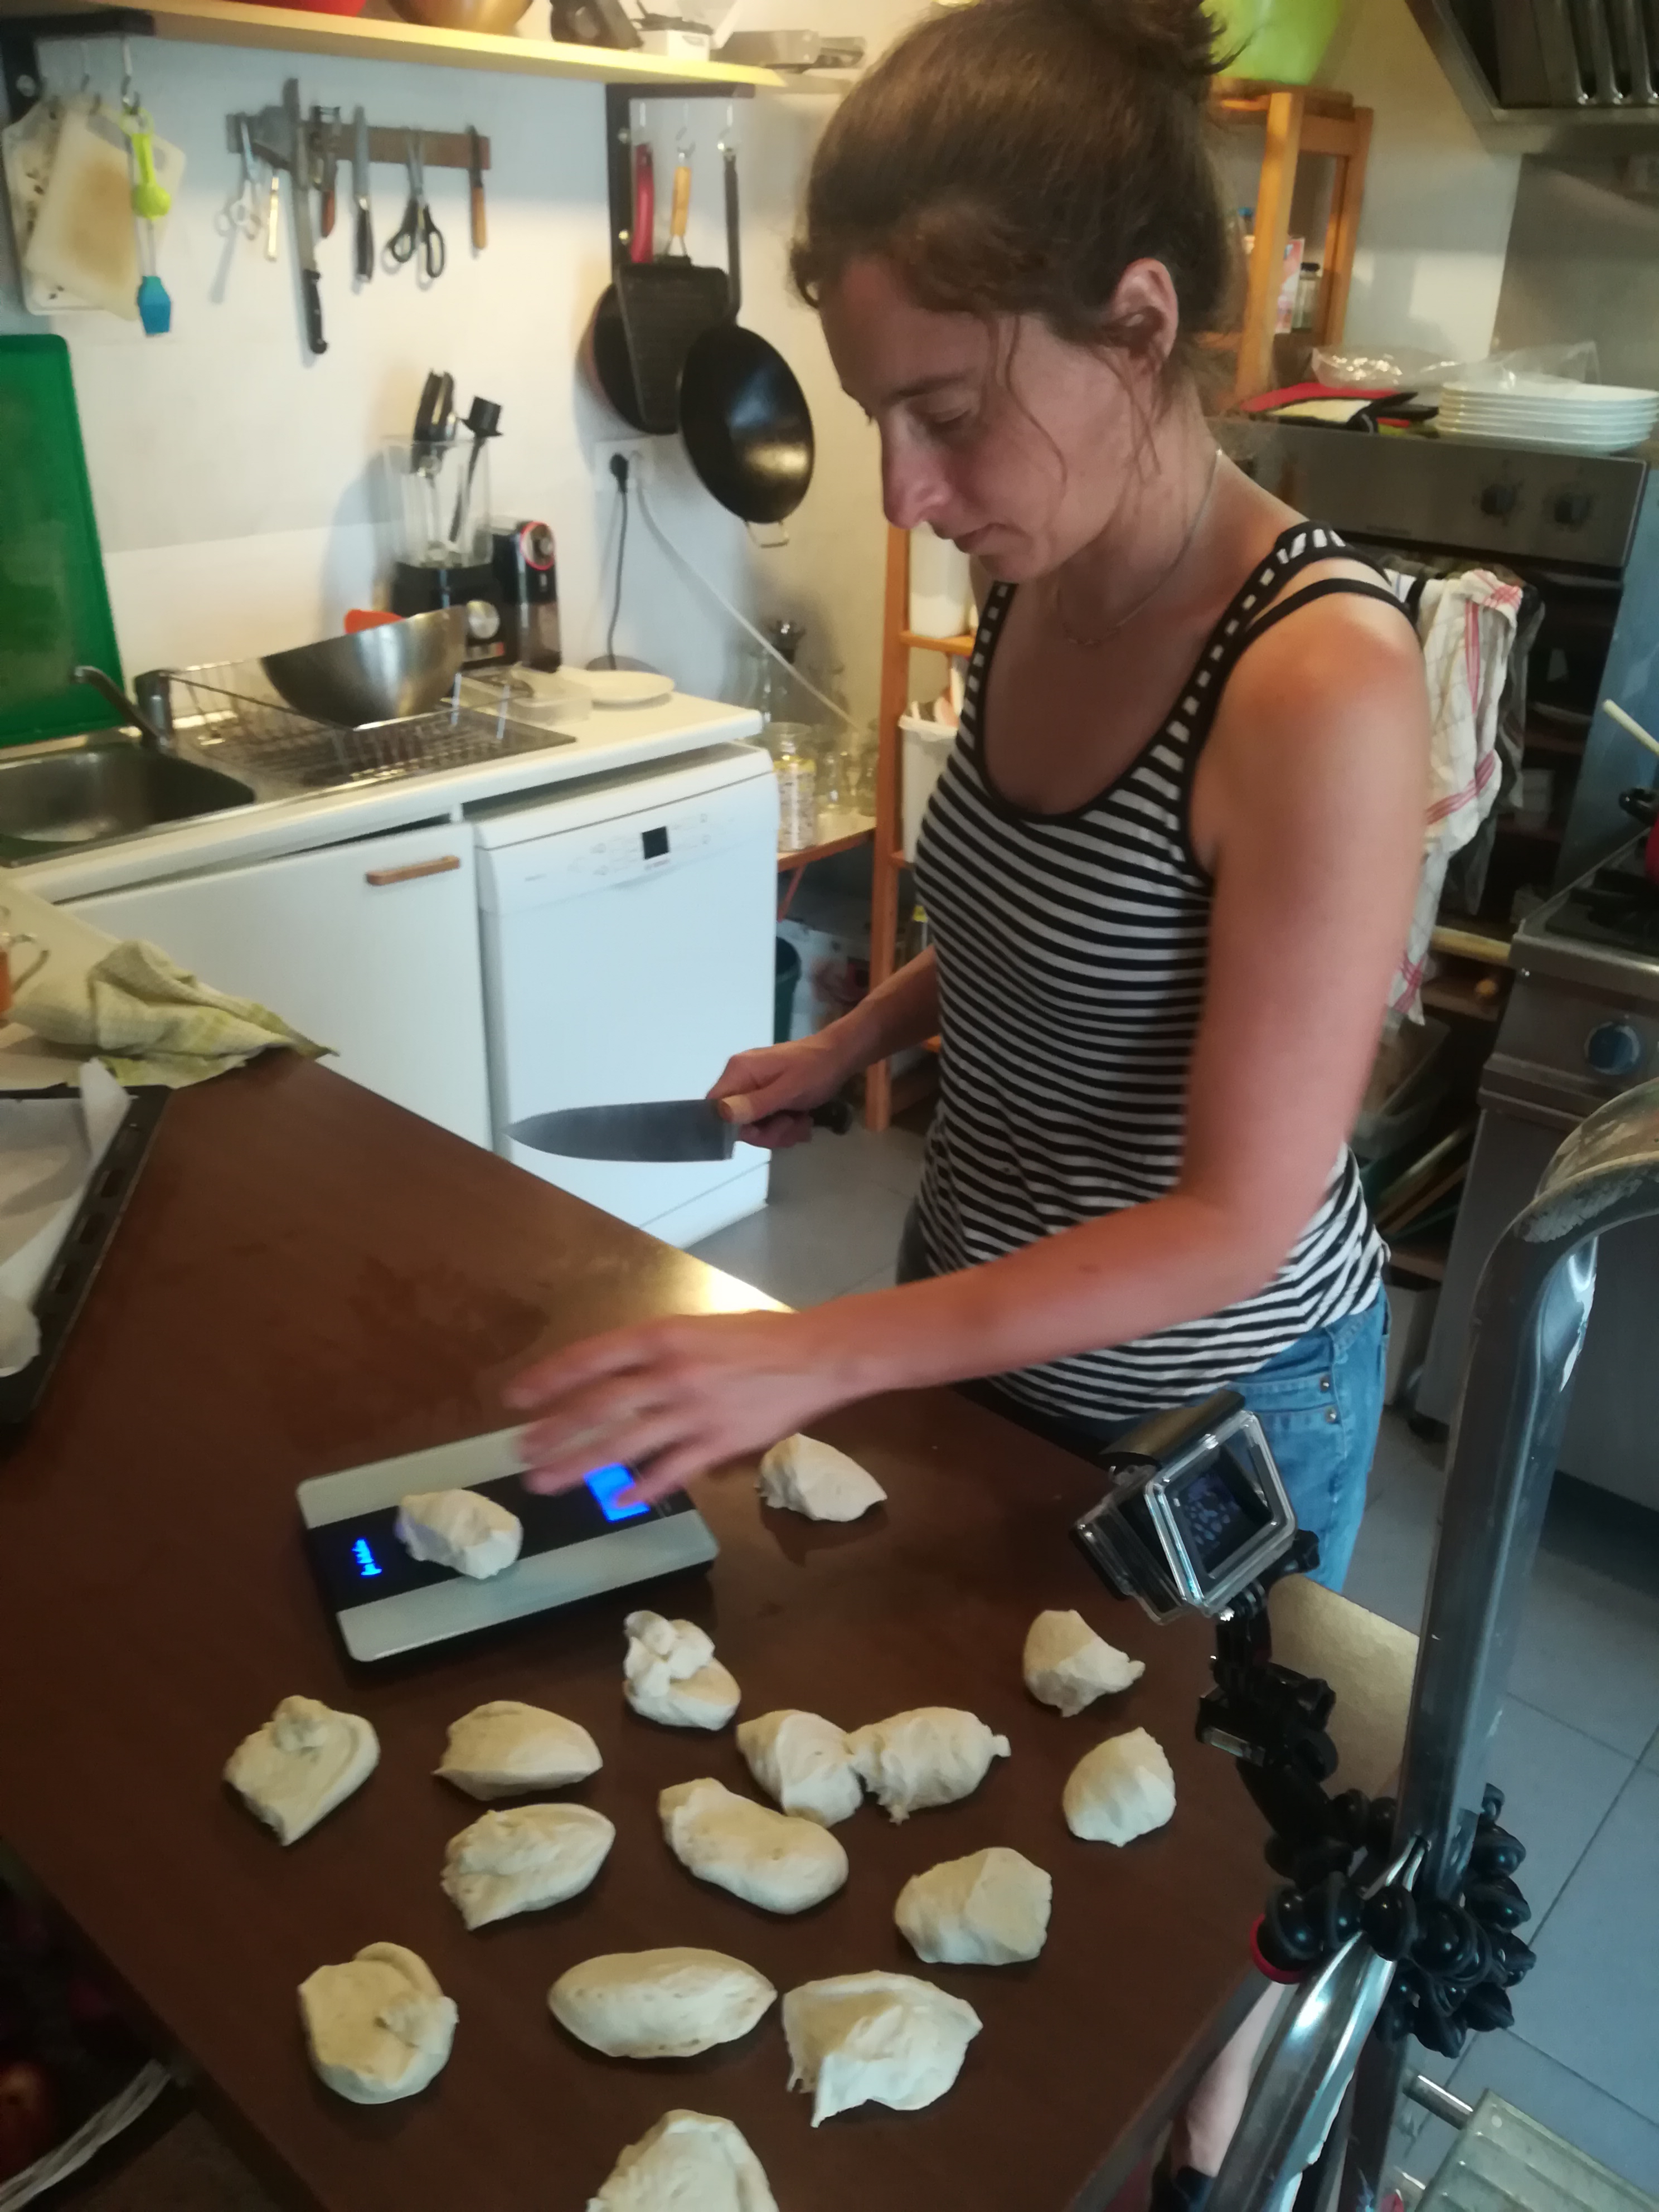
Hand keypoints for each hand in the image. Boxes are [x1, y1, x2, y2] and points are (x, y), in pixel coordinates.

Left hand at [505, 1308, 847, 1502]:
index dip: (549, 1379)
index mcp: (663, 1336)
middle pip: (598, 1406)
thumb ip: (655, 1356)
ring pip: (624, 1443)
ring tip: (546, 1481)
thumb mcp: (697, 1329)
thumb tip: (614, 1384)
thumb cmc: (756, 1337)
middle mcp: (671, 1372)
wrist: (816, 1356)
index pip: (591, 1358)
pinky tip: (617, 1500)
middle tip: (520, 1452)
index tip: (515, 1398)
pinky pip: (670, 1470)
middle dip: (554, 1431)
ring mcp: (693, 1411)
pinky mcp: (718, 1443)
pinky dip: (641, 1486)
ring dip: (580, 1464)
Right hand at [707, 1030, 856, 1151]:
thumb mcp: (788, 1090)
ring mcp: (755, 1085)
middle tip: (790, 1126)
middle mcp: (741, 1077)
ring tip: (801, 1123)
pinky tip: (802, 1120)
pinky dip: (785, 1125)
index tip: (760, 1131)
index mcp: (739, 1071)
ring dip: (780, 1131)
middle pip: (736, 1121)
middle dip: (766, 1132)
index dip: (733, 1127)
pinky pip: (767, 1119)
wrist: (841, 1055)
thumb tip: (721, 1114)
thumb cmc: (816, 1070)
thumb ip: (754, 1103)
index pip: (715, 1107)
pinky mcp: (768, 1093)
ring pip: (754, 1125)